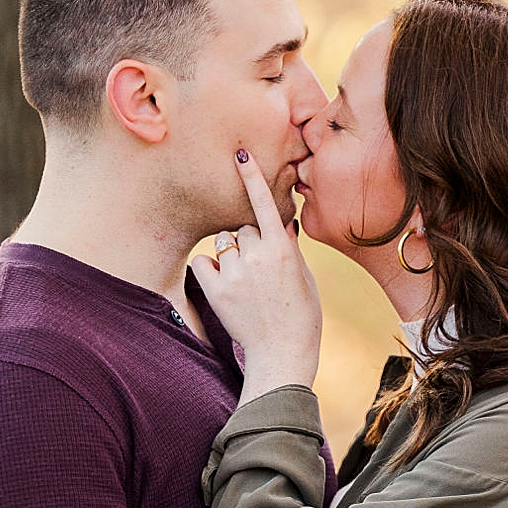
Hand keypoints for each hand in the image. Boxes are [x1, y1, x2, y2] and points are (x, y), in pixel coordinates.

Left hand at [188, 150, 321, 396]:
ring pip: (224, 244)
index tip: (239, 153)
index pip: (263, 203)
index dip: (251, 176)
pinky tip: (224, 286)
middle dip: (248, 241)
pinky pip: (203, 263)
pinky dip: (210, 270)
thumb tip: (284, 220)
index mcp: (282, 248)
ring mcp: (235, 272)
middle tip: (259, 272)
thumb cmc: (301, 317)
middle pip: (242, 228)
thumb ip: (289, 246)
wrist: (283, 355)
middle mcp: (257, 255)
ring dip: (231, 255)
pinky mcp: (216, 290)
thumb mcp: (304, 278)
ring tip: (245, 284)